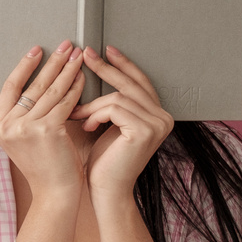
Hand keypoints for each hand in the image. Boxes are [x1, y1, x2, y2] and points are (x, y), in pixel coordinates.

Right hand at [0, 40, 88, 198]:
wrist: (54, 193)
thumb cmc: (46, 167)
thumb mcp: (24, 140)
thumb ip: (25, 116)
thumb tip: (40, 83)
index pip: (10, 87)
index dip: (24, 66)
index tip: (38, 50)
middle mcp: (8, 125)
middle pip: (32, 85)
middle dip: (51, 62)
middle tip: (66, 45)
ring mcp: (25, 128)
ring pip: (49, 91)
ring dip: (66, 70)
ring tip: (77, 55)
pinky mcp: (46, 130)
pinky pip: (64, 103)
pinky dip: (75, 88)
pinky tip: (83, 78)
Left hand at [72, 46, 173, 196]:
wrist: (106, 191)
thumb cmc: (103, 161)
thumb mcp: (108, 124)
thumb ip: (112, 103)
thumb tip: (94, 68)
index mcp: (158, 115)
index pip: (140, 82)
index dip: (123, 65)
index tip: (104, 50)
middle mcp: (164, 118)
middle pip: (131, 84)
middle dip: (106, 68)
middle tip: (84, 53)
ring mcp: (158, 124)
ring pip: (118, 96)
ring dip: (92, 105)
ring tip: (78, 116)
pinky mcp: (145, 130)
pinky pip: (114, 108)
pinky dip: (96, 114)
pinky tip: (87, 128)